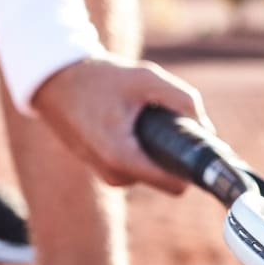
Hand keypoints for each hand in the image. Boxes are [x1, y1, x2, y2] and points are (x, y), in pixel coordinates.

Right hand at [31, 55, 212, 194]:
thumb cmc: (100, 79)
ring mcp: (107, 175)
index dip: (193, 170)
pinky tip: (136, 127)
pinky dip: (143, 151)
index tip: (202, 151)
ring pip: (153, 172)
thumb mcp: (147, 78)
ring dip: (157, 150)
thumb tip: (207, 129)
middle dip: (174, 154)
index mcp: (122, 157)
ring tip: (146, 120)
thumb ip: (184, 100)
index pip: (175, 186)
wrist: (56, 82)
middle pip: (167, 178)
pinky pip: (138, 167)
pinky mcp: (104, 170)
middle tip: (170, 122)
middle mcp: (114, 175)